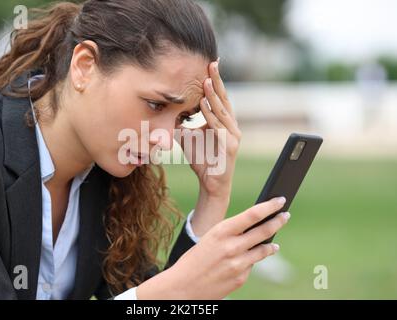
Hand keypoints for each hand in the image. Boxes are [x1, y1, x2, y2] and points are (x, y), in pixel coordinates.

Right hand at [137, 197, 289, 299]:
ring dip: (271, 244)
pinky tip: (249, 260)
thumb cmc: (194, 260)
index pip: (253, 214)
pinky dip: (252, 261)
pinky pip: (252, 266)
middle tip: (286, 215)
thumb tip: (253, 229)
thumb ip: (231, 234)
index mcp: (221, 231)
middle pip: (264, 230)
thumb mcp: (210, 239)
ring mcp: (238, 264)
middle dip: (279, 221)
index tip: (280, 201)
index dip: (270, 206)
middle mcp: (232, 246)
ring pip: (264, 250)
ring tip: (275, 243)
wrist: (182, 287)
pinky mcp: (241, 278)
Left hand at [175, 58, 241, 199]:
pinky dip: (211, 115)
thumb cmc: (201, 159)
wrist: (210, 184)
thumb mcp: (187, 137)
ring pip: (222, 112)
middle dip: (217, 81)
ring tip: (206, 81)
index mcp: (223, 121)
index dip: (215, 81)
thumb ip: (181, 123)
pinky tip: (204, 104)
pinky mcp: (230, 146)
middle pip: (223, 99)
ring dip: (214, 96)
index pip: (219, 97)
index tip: (209, 64)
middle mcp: (231, 126)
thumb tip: (166, 110)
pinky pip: (219, 128)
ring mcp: (233, 136)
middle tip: (211, 64)